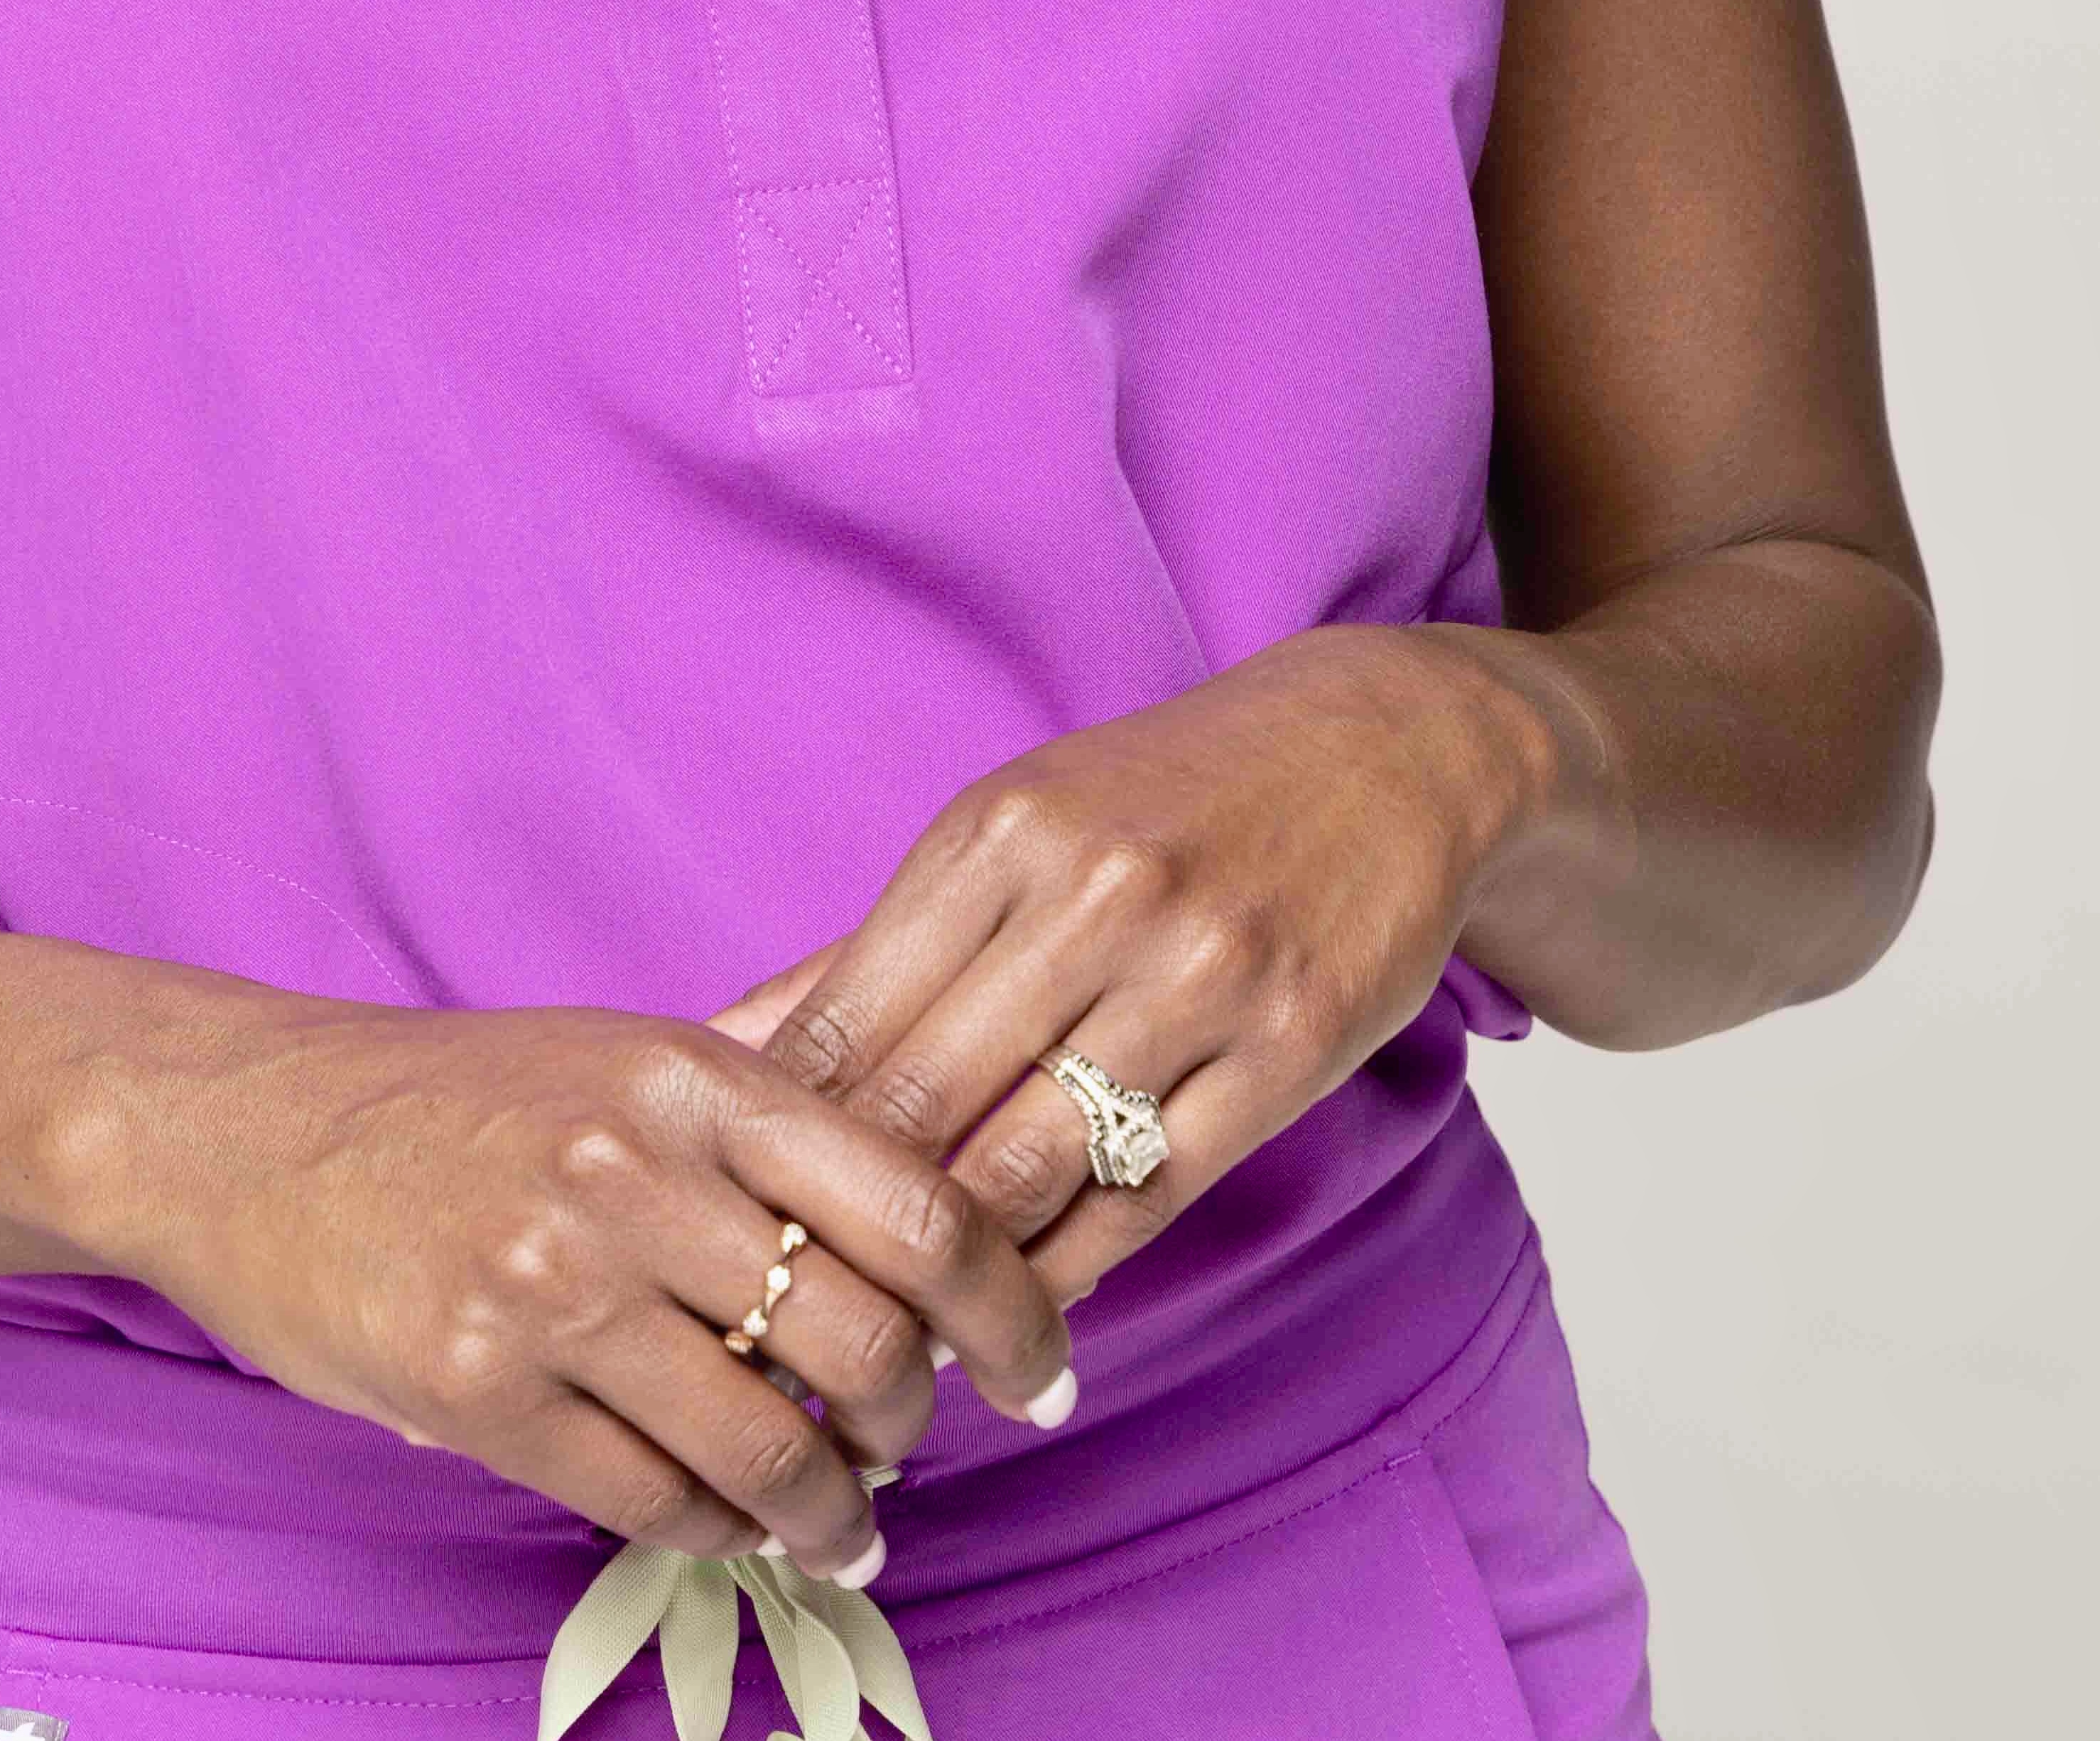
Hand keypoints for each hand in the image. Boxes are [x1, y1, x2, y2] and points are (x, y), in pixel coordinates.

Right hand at [80, 972, 1078, 1574]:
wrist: (252, 1129)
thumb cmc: (462, 1099)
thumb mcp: (625, 1053)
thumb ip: (769, 1106)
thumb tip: (938, 1177)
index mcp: (693, 1078)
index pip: (915, 1203)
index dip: (1008, 1307)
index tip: (1042, 1373)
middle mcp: (634, 1173)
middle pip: (858, 1338)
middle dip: (913, 1423)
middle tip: (913, 1451)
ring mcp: (550, 1284)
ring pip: (762, 1445)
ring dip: (829, 1512)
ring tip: (843, 1528)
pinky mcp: (475, 1387)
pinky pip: (651, 1500)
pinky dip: (716, 1533)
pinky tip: (731, 1528)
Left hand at [709, 628, 1561, 1316]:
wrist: (1374, 750)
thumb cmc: (1162, 800)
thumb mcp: (1011, 833)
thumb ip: (877, 951)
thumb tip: (725, 1044)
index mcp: (999, 832)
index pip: (849, 1019)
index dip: (776, 1143)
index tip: (734, 1228)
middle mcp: (1091, 894)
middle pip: (926, 1103)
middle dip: (846, 1229)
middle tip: (793, 1322)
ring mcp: (1197, 971)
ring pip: (1032, 1168)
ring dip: (952, 1279)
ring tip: (895, 1348)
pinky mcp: (1287, 1046)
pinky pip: (1148, 1196)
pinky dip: (1070, 1276)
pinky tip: (1020, 1327)